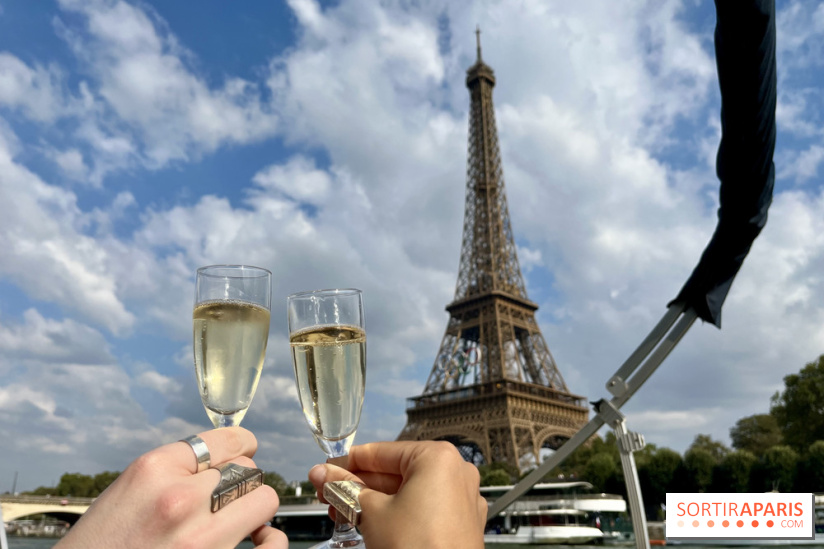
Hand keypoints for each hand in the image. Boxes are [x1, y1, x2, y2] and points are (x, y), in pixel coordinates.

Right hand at [56, 427, 286, 548]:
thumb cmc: (101, 546)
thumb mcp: (128, 492)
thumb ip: (174, 471)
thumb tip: (224, 458)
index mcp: (154, 470)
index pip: (227, 440)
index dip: (242, 446)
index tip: (245, 451)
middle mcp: (180, 498)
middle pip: (248, 469)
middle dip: (243, 480)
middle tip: (230, 494)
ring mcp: (201, 538)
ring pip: (263, 499)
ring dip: (254, 507)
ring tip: (239, 517)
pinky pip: (271, 544)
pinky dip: (272, 540)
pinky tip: (261, 540)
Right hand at [309, 441, 486, 548]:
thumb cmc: (415, 547)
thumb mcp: (371, 513)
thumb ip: (344, 489)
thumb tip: (322, 474)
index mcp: (437, 458)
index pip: (382, 452)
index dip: (348, 463)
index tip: (326, 470)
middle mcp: (455, 473)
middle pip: (394, 473)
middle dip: (358, 484)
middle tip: (326, 490)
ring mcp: (461, 500)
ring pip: (407, 492)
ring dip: (373, 501)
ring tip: (340, 509)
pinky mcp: (460, 525)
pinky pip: (422, 508)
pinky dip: (396, 512)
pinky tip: (368, 521)